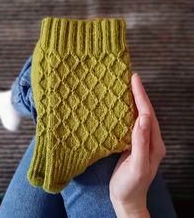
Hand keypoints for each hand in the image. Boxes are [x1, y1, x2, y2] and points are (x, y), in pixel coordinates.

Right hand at [109, 73, 165, 217]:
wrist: (127, 199)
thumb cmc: (131, 185)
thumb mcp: (137, 166)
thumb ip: (140, 142)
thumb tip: (141, 117)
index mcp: (154, 144)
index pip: (148, 114)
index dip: (141, 96)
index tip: (134, 80)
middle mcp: (150, 140)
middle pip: (146, 112)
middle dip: (139, 94)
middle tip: (131, 78)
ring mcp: (142, 141)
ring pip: (139, 116)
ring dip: (134, 101)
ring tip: (126, 87)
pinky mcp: (133, 143)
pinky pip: (131, 123)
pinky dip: (127, 111)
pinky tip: (121, 106)